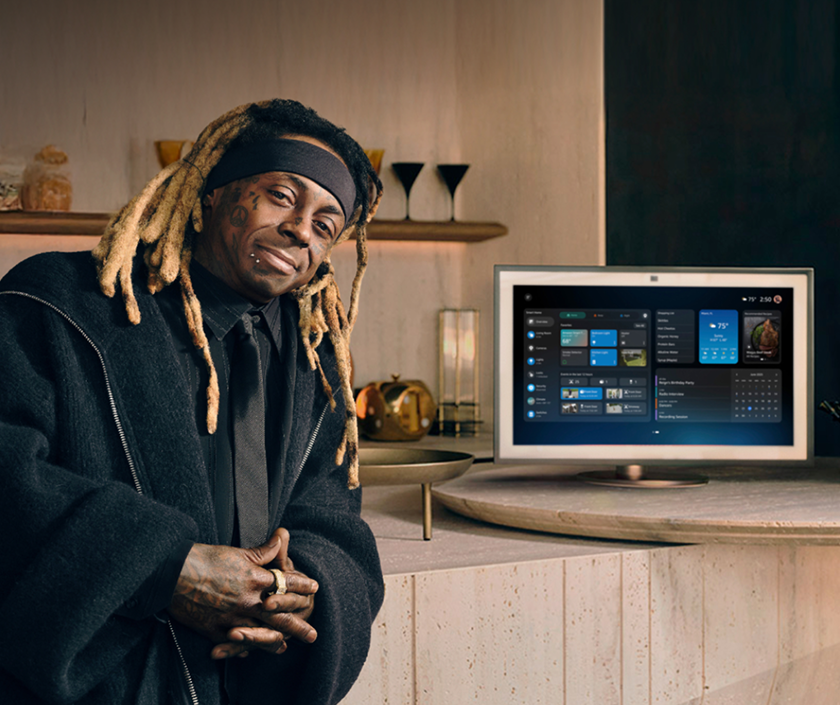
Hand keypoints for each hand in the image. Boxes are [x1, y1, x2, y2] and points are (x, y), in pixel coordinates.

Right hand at [168, 529, 317, 659]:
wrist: (173, 573)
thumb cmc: (205, 558)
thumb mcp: (238, 552)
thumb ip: (263, 551)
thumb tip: (282, 536)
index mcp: (254, 578)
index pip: (285, 583)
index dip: (301, 586)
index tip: (315, 589)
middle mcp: (247, 600)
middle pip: (279, 615)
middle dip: (297, 625)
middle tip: (313, 635)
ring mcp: (232, 617)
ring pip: (259, 633)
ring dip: (273, 642)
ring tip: (284, 648)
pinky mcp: (214, 628)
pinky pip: (233, 642)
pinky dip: (242, 647)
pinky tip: (250, 653)